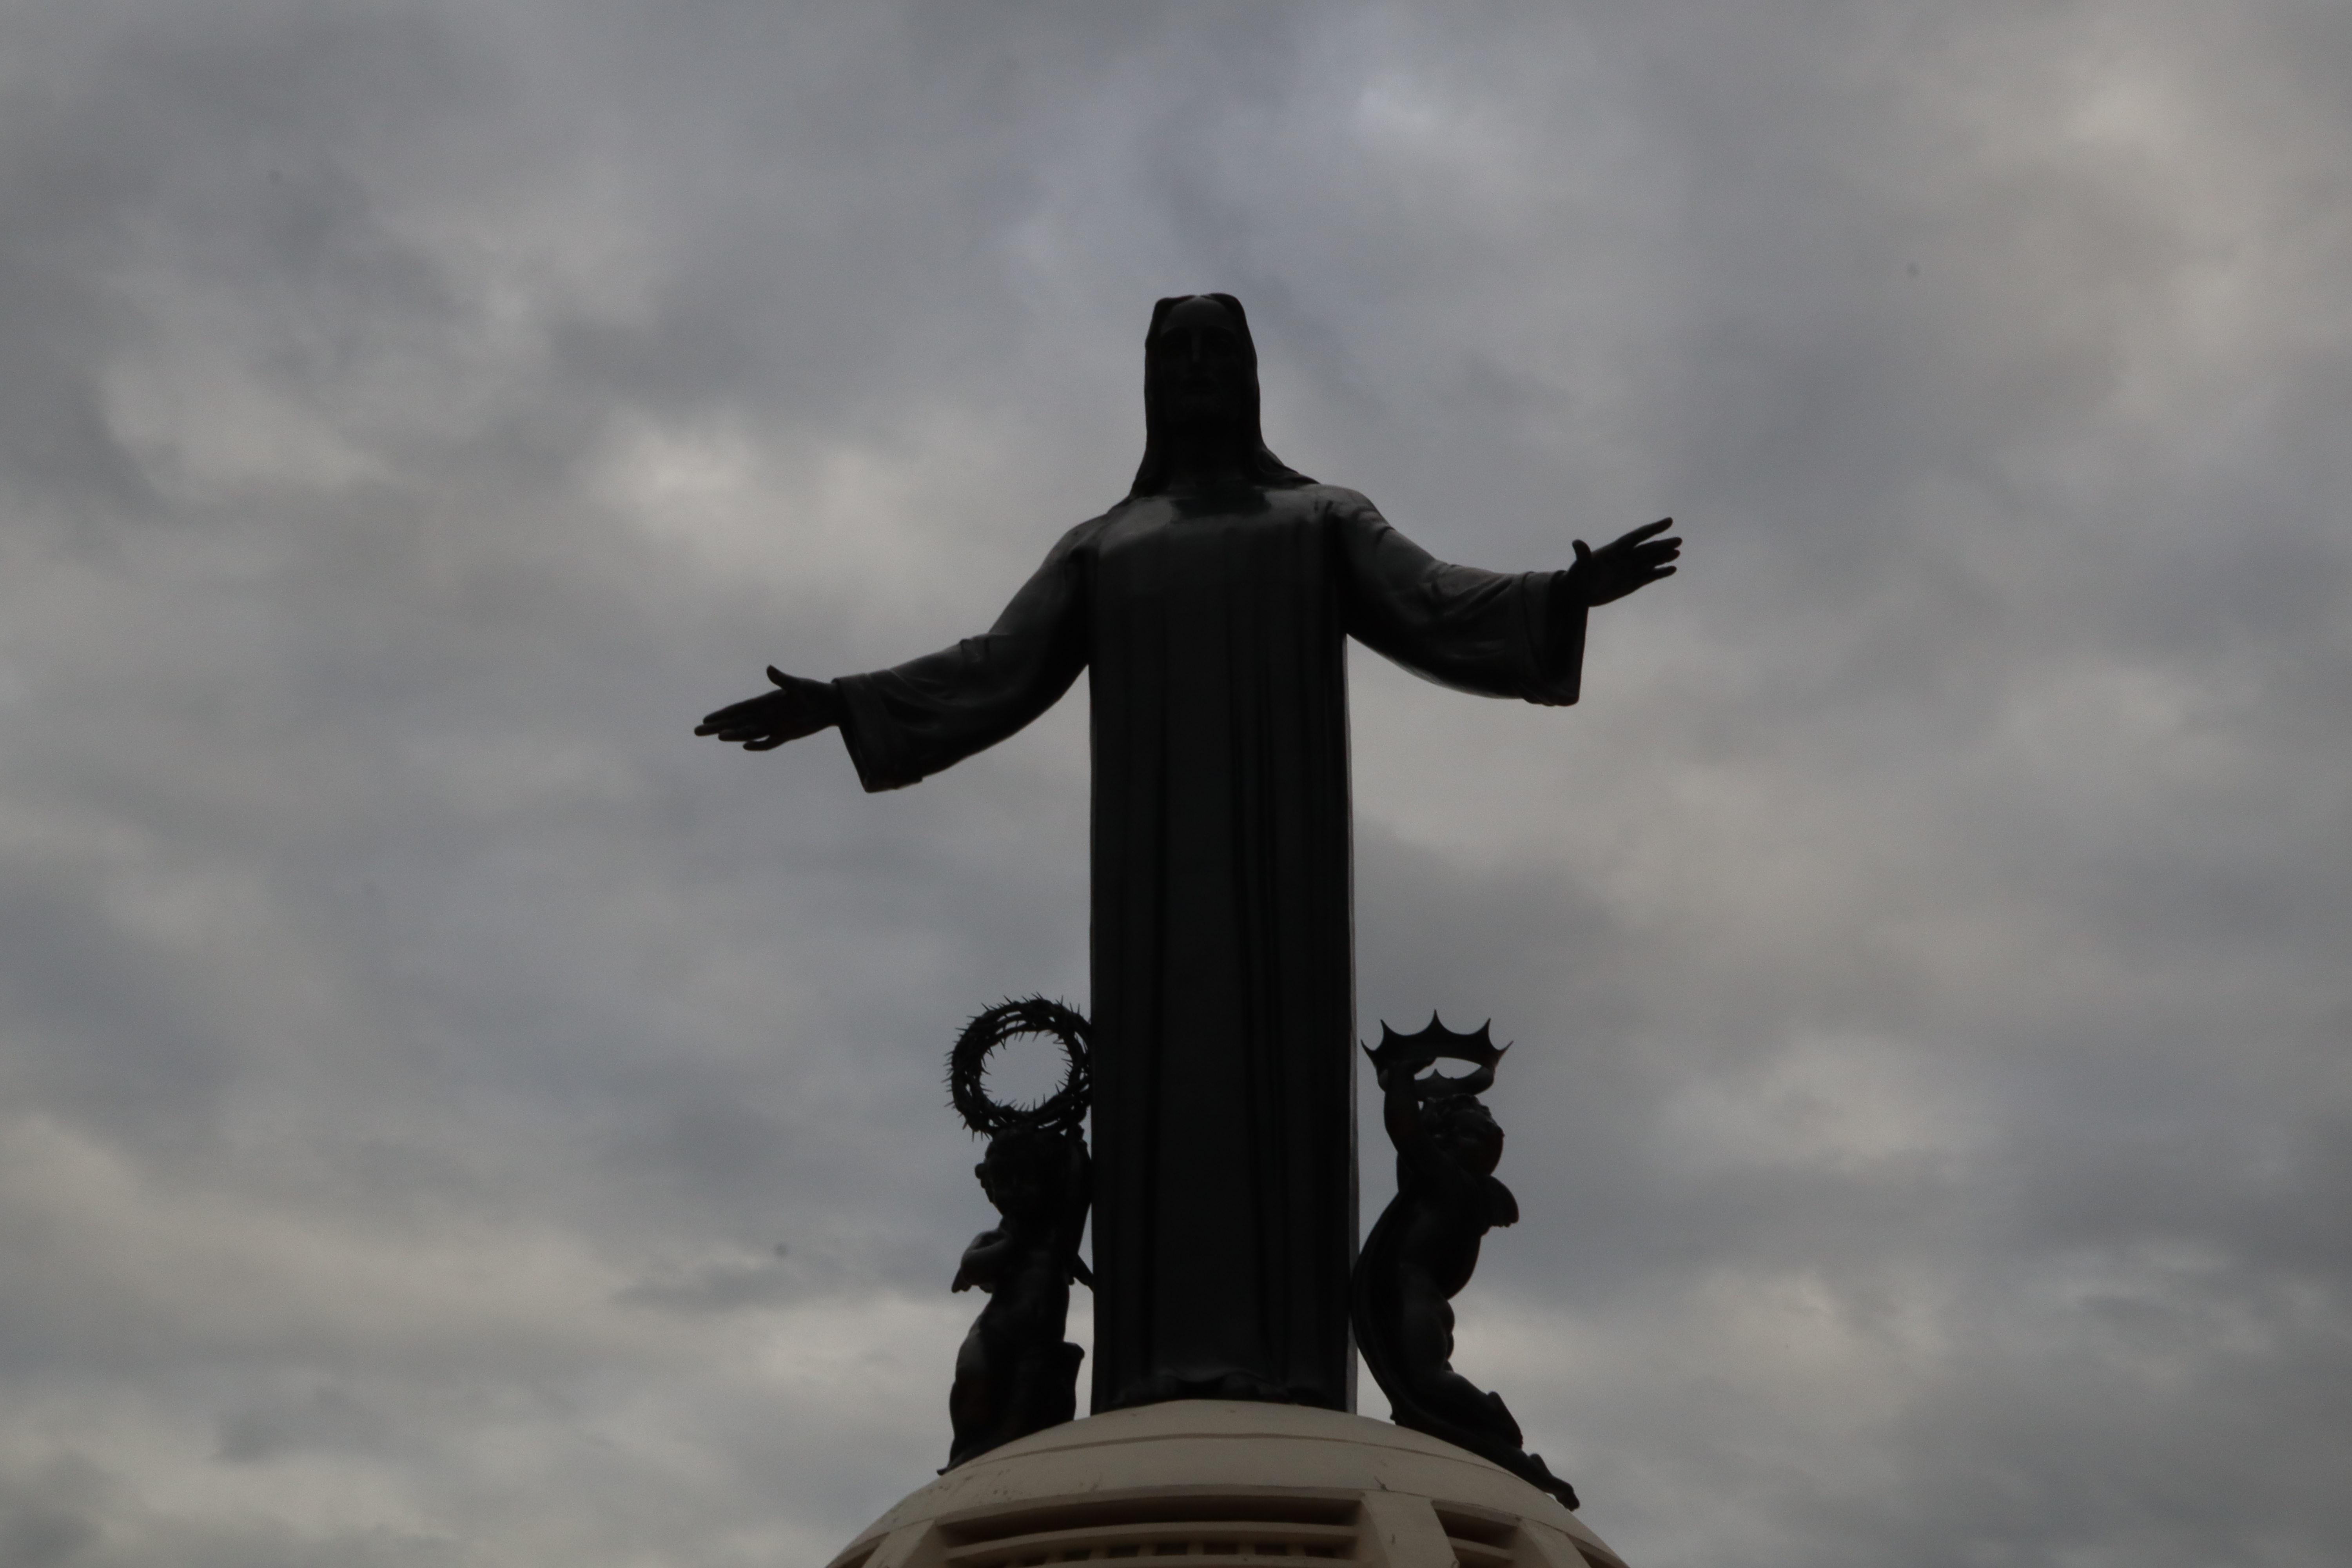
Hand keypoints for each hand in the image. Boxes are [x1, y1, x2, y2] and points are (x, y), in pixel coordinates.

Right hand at [694, 666, 845, 750]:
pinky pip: (768, 743)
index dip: (722, 714)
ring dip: (734, 735)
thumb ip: (783, 680)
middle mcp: (766, 715)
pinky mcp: (786, 735)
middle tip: (697, 731)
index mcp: (766, 701)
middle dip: (718, 726)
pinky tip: (745, 746)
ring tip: (718, 737)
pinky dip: (758, 745)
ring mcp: (775, 726)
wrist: (831, 705)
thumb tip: (769, 669)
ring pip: (748, 733)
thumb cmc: (815, 692)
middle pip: (737, 722)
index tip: (706, 718)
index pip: (739, 709)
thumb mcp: (799, 686)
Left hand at [1567, 518, 1680, 606]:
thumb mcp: (1579, 568)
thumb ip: (1582, 556)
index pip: (1636, 537)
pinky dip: (1660, 573)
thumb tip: (1576, 542)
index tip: (1668, 521)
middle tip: (1679, 540)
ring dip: (1663, 556)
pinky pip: (1649, 576)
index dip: (1652, 529)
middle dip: (1662, 544)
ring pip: (1650, 561)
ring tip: (1677, 552)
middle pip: (1647, 549)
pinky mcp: (1631, 583)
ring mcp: (1629, 570)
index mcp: (1614, 550)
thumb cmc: (1576, 579)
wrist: (1578, 595)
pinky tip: (1672, 569)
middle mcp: (1624, 558)